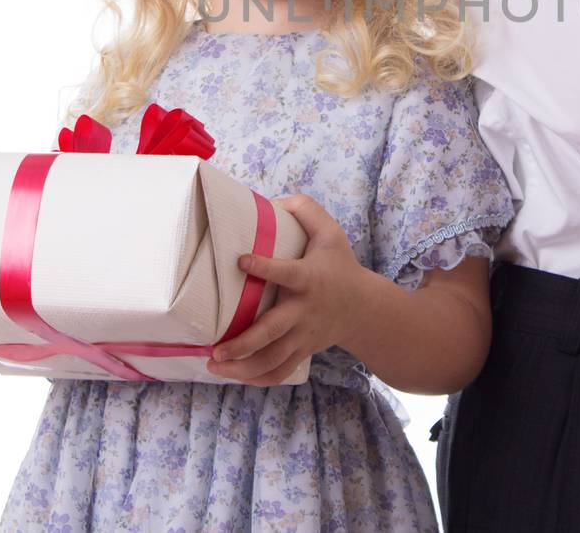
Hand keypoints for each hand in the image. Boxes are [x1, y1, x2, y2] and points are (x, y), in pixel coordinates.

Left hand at [205, 194, 367, 386]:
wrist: (364, 308)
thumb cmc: (339, 266)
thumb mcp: (331, 233)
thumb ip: (306, 210)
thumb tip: (275, 200)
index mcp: (309, 279)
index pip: (286, 273)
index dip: (264, 268)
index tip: (240, 261)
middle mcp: (304, 311)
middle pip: (273, 332)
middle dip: (243, 343)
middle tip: (216, 349)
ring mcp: (303, 336)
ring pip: (273, 359)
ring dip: (242, 368)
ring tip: (215, 365)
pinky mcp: (302, 351)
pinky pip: (279, 372)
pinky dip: (256, 378)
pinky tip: (234, 375)